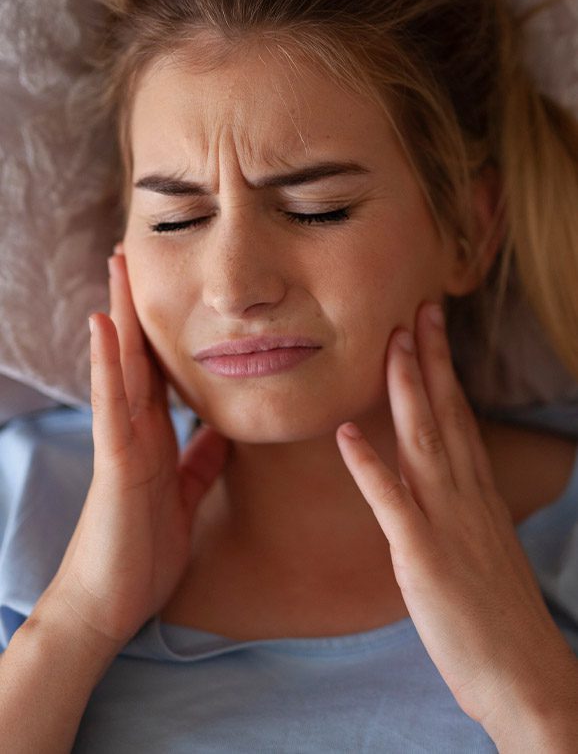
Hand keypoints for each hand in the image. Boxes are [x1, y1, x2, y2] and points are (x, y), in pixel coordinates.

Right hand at [43, 247, 229, 650]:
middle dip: (138, 307)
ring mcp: (121, 442)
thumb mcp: (185, 496)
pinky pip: (113, 405)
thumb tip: (222, 431)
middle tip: (136, 256)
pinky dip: (109, 364)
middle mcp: (136, 430)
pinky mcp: (114, 462)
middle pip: (139, 357)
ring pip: (121, 368)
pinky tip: (105, 326)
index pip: (160, 373)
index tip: (172, 290)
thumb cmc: (144, 550)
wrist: (112, 602)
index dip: (164, 332)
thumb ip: (200, 461)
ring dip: (120, 316)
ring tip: (118, 268)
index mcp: (155, 438)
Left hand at [336, 300, 574, 732]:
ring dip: (405, 390)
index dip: (443, 369)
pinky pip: (392, 504)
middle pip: (445, 414)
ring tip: (389, 345)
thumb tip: (441, 485)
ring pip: (423, 441)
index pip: (459, 416)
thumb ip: (460, 509)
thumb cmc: (499, 616)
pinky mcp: (422, 557)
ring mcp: (445, 523)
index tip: (432, 328)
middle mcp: (465, 496)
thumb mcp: (482, 546)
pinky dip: (368, 467)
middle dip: (428, 359)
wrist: (526, 676)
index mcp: (477, 493)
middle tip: (416, 308)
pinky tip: (345, 434)